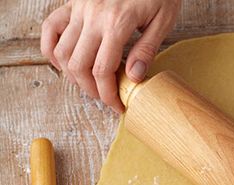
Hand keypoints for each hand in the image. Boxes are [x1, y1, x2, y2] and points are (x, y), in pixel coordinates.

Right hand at [41, 0, 180, 112]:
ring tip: (90, 85)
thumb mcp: (164, 20)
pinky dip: (51, 48)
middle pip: (79, 66)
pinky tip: (63, 64)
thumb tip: (133, 78)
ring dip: (72, 75)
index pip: (102, 71)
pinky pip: (51, 27)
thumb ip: (147, 50)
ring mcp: (79, 9)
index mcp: (116, 24)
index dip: (108, 95)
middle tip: (106, 98)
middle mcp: (92, 16)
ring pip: (62, 51)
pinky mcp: (73, 3)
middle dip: (91, 90)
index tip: (117, 106)